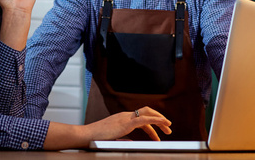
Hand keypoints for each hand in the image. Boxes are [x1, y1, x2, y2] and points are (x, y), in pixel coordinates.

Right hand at [43, 106, 171, 149]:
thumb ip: (122, 139)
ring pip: (148, 114)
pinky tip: (163, 124)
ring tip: (168, 127)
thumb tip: (131, 143)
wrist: (86, 135)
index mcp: (122, 119)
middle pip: (147, 112)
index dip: (151, 126)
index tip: (158, 135)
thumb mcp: (112, 139)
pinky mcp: (126, 122)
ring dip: (160, 119)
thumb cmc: (95, 139)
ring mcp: (125, 117)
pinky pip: (145, 119)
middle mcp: (125, 116)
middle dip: (159, 119)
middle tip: (168, 128)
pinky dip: (156, 120)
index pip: (141, 119)